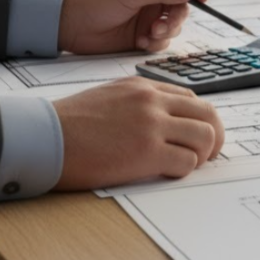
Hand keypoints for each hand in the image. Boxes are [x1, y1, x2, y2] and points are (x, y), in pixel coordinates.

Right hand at [52, 78, 225, 189]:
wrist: (44, 137)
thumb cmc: (70, 123)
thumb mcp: (110, 96)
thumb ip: (140, 103)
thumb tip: (164, 119)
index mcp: (145, 87)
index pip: (192, 98)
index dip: (201, 119)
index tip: (200, 134)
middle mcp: (153, 102)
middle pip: (208, 114)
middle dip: (215, 135)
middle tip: (209, 152)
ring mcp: (152, 125)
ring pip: (205, 137)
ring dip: (203, 154)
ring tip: (189, 164)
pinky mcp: (147, 152)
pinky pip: (186, 161)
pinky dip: (185, 170)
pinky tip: (170, 172)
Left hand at [58, 0, 208, 53]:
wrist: (71, 27)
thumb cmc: (95, 3)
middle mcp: (153, 0)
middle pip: (182, 7)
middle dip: (177, 18)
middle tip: (165, 25)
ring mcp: (148, 19)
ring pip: (174, 26)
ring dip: (166, 32)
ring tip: (148, 35)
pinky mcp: (143, 37)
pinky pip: (162, 41)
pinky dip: (156, 43)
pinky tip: (140, 42)